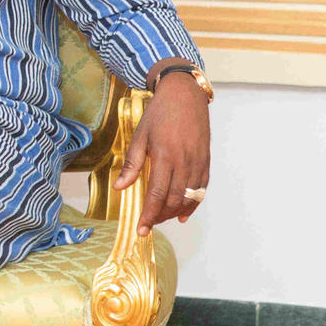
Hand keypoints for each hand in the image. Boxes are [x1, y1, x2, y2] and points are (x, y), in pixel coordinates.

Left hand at [114, 66, 210, 235]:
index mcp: (165, 156)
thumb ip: (132, 164)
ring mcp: (198, 163)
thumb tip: (120, 187)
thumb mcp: (140, 136)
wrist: (185, 96)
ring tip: (161, 219)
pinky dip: (193, 204)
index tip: (141, 229)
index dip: (149, 215)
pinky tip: (183, 213)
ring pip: (189, 198)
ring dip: (175, 212)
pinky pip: (201, 190)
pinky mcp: (206, 162)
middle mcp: (184, 163)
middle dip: (160, 217)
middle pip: (173, 200)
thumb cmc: (160, 114)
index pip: (157, 194)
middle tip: (148, 225)